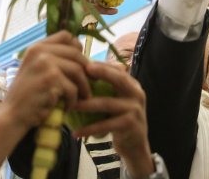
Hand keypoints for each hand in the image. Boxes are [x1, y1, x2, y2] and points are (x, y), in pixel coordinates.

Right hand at [0, 31, 90, 130]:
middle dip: (86, 70)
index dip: (77, 48)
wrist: (12, 114)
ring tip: (81, 97)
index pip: (66, 36)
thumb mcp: (35, 68)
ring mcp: (45, 64)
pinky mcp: (51, 80)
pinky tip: (67, 107)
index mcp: (37, 47)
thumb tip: (80, 50)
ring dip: (83, 87)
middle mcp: (40, 52)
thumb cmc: (27, 94)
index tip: (80, 62)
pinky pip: (73, 89)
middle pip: (76, 54)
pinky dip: (73, 100)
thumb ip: (51, 58)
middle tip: (88, 83)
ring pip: (78, 71)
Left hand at [71, 62, 153, 178]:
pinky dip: (89, 129)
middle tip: (83, 71)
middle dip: (101, 72)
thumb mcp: (118, 101)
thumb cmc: (120, 119)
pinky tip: (76, 132)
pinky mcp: (130, 125)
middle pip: (118, 79)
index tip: (85, 63)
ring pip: (107, 103)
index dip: (102, 66)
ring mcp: (134, 109)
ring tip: (71, 106)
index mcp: (133, 85)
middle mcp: (137, 94)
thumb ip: (107, 87)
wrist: (135, 145)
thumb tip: (84, 70)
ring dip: (86, 105)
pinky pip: (105, 125)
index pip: (118, 70)